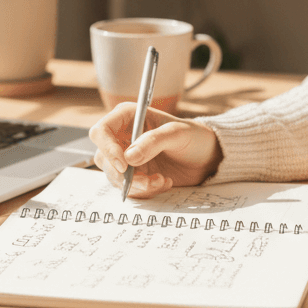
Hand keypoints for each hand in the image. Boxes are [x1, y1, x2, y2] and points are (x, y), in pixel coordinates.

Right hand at [89, 102, 222, 198]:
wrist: (206, 157)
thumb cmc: (193, 137)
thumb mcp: (177, 134)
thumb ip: (153, 142)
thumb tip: (129, 158)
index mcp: (128, 117)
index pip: (101, 131)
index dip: (107, 148)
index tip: (124, 164)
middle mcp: (122, 137)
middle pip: (103, 158)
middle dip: (124, 174)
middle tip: (147, 180)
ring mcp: (127, 158)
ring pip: (114, 176)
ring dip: (137, 184)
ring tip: (161, 181)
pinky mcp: (134, 175)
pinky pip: (128, 188)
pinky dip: (144, 190)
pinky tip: (163, 182)